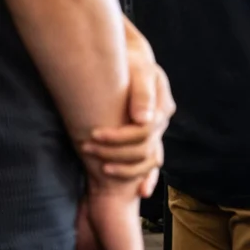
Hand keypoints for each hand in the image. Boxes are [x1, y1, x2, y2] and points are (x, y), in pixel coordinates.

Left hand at [81, 52, 174, 197]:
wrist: (132, 58)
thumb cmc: (132, 61)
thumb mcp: (139, 70)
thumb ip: (143, 93)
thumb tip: (144, 120)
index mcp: (163, 108)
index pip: (144, 132)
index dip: (119, 138)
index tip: (93, 134)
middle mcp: (162, 123)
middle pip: (144, 150)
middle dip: (116, 153)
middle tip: (86, 148)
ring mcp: (157, 131)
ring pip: (150, 161)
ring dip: (128, 170)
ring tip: (102, 169)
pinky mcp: (148, 136)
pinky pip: (151, 161)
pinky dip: (147, 177)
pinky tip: (140, 191)